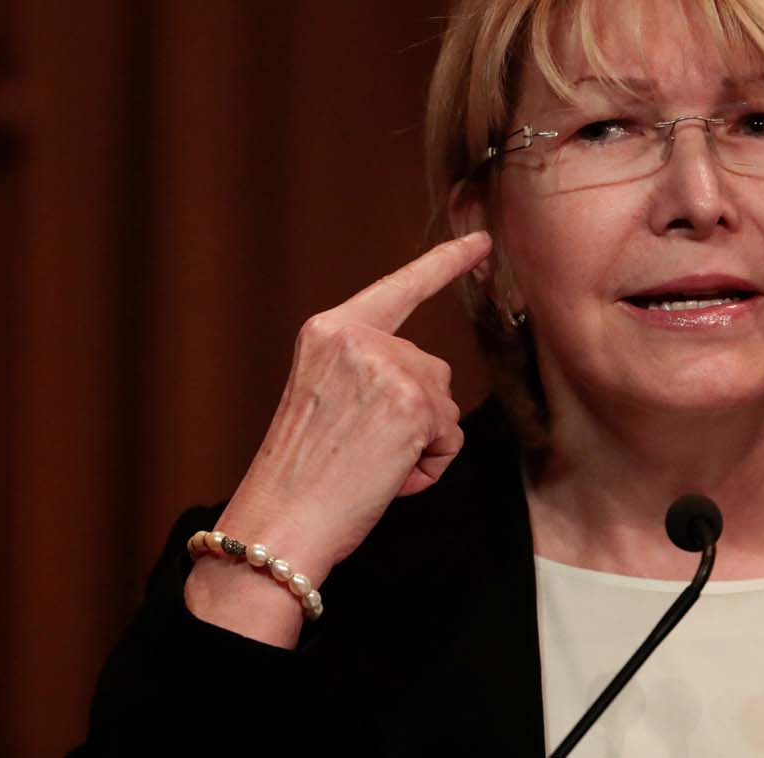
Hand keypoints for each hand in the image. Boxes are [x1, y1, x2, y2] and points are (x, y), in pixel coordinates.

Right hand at [185, 231, 491, 641]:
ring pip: (444, 403)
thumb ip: (369, 371)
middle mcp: (357, 337)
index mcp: (328, 330)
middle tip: (363, 452)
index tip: (483, 243)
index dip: (445, 264)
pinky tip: (389, 479)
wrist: (280, 520)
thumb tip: (430, 387)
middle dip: (415, 415)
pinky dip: (430, 466)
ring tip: (371, 467)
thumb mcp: (324, 397)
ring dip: (422, 442)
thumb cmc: (301, 475)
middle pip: (431, 367)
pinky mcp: (413, 405)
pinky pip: (450, 436)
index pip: (399, 289)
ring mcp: (387, 367)